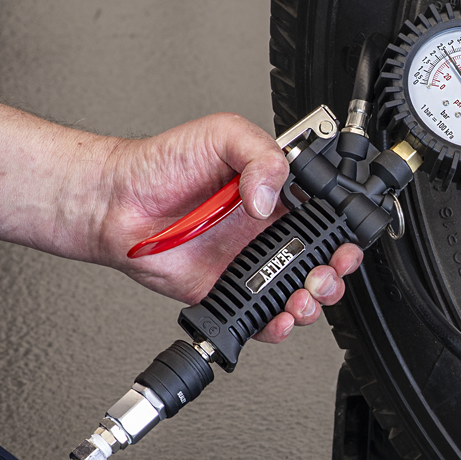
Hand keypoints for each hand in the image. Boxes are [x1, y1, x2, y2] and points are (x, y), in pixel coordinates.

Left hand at [95, 112, 361, 342]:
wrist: (117, 199)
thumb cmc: (163, 162)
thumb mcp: (223, 134)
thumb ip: (261, 156)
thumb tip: (273, 198)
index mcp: (276, 195)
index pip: (325, 218)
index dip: (343, 232)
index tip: (343, 238)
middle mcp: (267, 232)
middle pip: (322, 262)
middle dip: (334, 274)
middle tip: (325, 271)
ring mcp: (248, 264)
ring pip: (298, 293)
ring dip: (312, 301)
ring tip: (304, 295)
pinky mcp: (225, 291)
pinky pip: (260, 317)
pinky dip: (276, 325)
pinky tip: (278, 316)